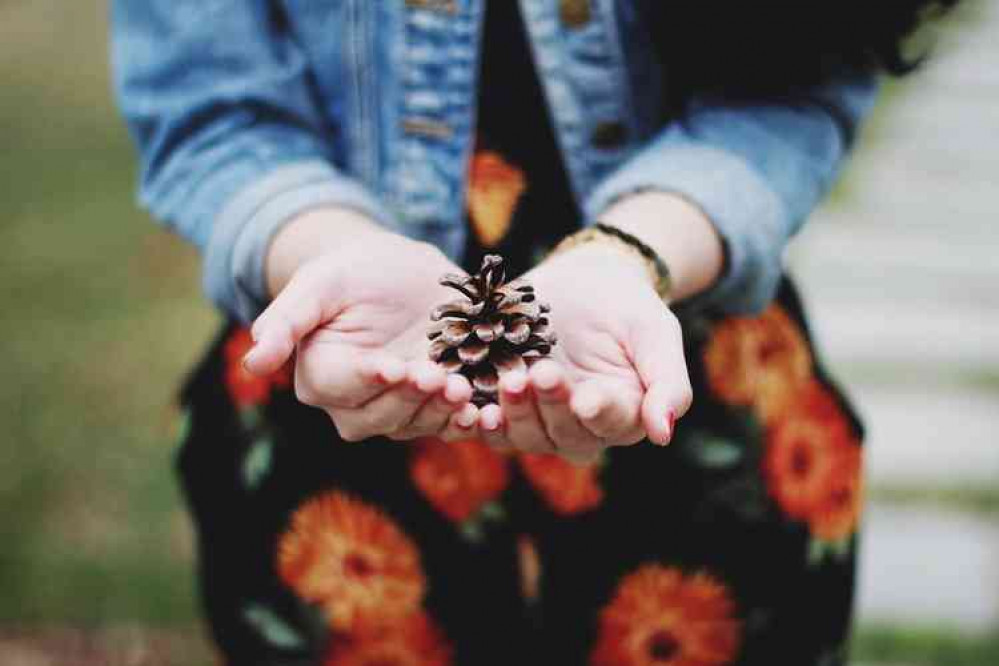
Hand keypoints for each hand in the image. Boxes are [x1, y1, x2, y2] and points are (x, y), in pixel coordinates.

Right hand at [243, 211, 478, 441]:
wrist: (403, 271)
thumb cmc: (354, 271)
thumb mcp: (321, 282)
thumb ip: (287, 320)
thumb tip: (252, 361)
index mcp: (320, 373)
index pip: (338, 387)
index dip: (367, 380)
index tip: (394, 367)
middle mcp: (353, 402)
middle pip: (377, 416)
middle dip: (410, 398)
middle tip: (440, 376)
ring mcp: (396, 408)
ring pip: (414, 424)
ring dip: (441, 411)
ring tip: (465, 388)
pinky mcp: (432, 407)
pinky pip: (447, 425)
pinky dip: (466, 423)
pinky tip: (486, 414)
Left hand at [478, 243, 692, 461]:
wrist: (583, 279)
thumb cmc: (629, 307)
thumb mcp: (656, 333)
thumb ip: (668, 382)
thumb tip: (663, 433)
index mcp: (622, 416)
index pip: (612, 425)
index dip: (598, 414)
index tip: (587, 399)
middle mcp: (578, 427)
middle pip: (564, 435)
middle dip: (552, 406)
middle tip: (542, 372)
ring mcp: (537, 418)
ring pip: (523, 435)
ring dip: (513, 414)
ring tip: (510, 381)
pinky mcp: (500, 402)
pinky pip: (485, 422)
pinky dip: (474, 415)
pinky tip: (467, 395)